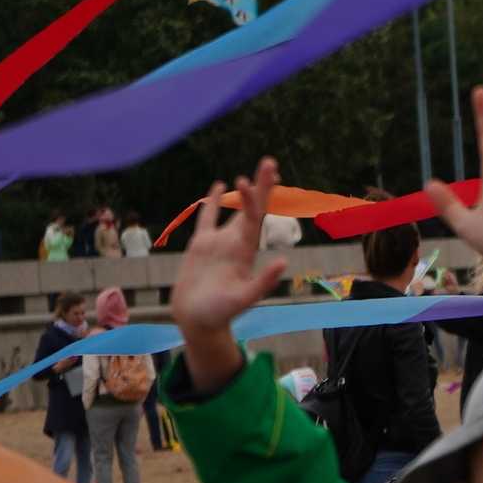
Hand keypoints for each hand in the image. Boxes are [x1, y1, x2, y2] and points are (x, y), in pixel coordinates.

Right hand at [172, 159, 292, 395]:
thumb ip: (263, 282)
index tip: (252, 181)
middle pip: (252, 209)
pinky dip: (213, 203)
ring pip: (233, 211)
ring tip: (248, 173)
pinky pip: (208, 218)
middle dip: (261, 187)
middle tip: (270, 161)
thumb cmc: (220, 314)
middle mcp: (236, 243)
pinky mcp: (201, 246)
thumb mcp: (243, 299)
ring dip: (242, 193)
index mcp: (246, 251)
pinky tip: (218, 186)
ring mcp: (219, 243)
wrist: (198, 321)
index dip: (256, 199)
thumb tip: (284, 262)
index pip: (255, 218)